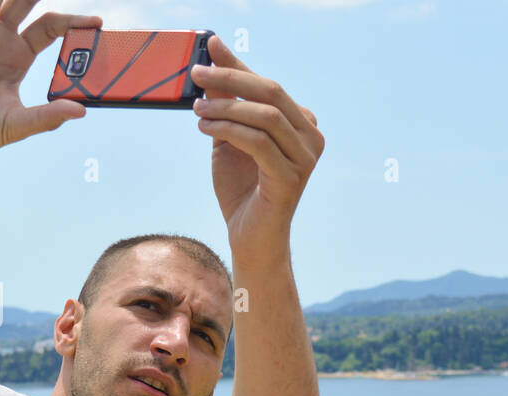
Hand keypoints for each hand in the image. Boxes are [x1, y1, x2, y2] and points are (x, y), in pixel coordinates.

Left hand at [190, 36, 323, 261]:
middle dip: (231, 79)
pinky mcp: (291, 178)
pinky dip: (229, 129)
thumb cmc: (242, 189)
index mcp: (302, 125)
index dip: (238, 65)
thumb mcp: (229, 137)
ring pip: (265, 116)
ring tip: (197, 110)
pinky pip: (258, 142)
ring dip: (225, 107)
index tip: (209, 46)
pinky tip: (205, 128)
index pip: (267, 86)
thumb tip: (210, 62)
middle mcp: (311, 138)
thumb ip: (226, 104)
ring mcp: (305, 159)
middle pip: (272, 93)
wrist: (250, 238)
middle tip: (197, 74)